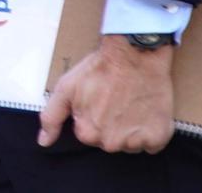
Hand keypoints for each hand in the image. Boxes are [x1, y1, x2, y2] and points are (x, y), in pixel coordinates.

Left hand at [37, 35, 175, 153]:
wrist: (134, 55)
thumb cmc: (100, 69)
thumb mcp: (66, 87)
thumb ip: (51, 117)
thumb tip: (43, 142)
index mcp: (87, 133)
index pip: (89, 134)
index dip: (93, 116)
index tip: (100, 100)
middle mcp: (111, 143)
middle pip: (110, 141)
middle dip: (112, 125)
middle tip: (116, 101)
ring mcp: (135, 142)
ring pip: (131, 144)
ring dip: (132, 129)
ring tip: (131, 104)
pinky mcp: (158, 137)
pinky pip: (152, 144)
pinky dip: (151, 132)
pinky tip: (145, 112)